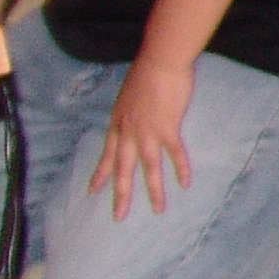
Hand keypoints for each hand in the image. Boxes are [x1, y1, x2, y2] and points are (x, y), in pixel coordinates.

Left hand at [90, 58, 193, 218]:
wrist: (160, 63)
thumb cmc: (147, 73)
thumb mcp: (128, 96)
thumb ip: (130, 111)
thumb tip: (134, 116)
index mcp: (118, 124)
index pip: (106, 155)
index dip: (100, 174)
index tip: (93, 191)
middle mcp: (129, 133)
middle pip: (123, 169)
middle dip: (121, 194)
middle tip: (119, 216)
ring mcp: (148, 133)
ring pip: (149, 168)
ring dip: (154, 191)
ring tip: (159, 210)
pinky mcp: (168, 128)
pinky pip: (175, 153)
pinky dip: (181, 169)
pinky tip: (185, 183)